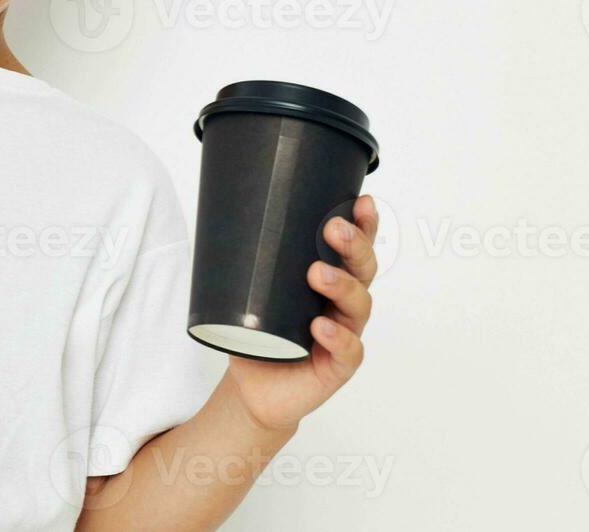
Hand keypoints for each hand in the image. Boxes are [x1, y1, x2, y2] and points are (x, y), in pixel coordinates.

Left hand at [223, 193, 379, 432]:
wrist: (253, 386)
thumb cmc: (257, 333)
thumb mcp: (252, 291)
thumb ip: (250, 261)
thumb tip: (225, 214)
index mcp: (330, 280)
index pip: (352, 249)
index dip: (363, 225)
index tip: (363, 201)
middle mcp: (342, 304)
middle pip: (363, 270)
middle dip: (354, 247)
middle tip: (334, 229)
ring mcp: (344, 334)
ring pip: (359, 305)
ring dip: (342, 285)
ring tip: (319, 274)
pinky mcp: (337, 366)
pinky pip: (348, 351)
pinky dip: (337, 337)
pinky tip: (321, 326)